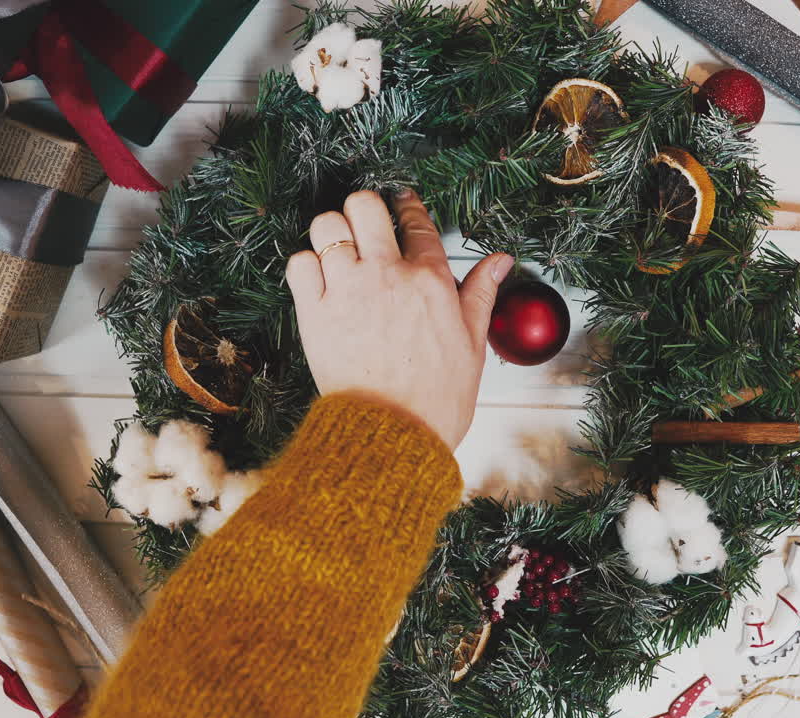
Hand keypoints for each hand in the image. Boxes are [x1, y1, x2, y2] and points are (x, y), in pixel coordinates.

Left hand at [286, 189, 513, 448]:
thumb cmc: (436, 397)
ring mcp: (348, 290)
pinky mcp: (314, 312)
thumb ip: (481, 293)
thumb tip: (500, 260)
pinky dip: (305, 265)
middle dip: (363, 209)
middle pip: (365, 206)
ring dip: (331, 232)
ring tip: (338, 251)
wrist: (393, 434)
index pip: (417, 222)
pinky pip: (299, 263)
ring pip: (327, 225)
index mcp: (431, 280)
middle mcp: (388, 275)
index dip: (407, 205)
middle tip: (364, 226)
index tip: (401, 202)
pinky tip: (319, 280)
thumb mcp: (472, 343)